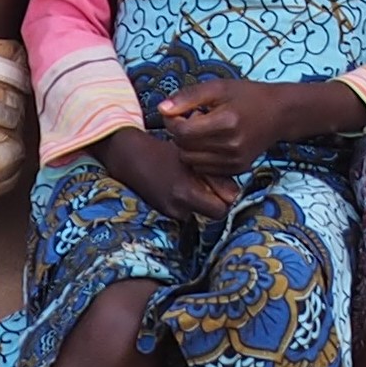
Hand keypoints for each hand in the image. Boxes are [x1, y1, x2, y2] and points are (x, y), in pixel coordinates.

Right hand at [97, 123, 233, 227]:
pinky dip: (189, 202)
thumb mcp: (192, 158)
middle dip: (217, 202)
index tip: (225, 186)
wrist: (131, 158)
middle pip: (214, 214)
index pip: (221, 209)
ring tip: (194, 181)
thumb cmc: (164, 152)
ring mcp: (170, 212)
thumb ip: (214, 177)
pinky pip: (187, 211)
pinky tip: (182, 186)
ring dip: (202, 200)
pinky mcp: (164, 212)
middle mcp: (178, 207)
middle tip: (213, 185)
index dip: (226, 198)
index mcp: (186, 191)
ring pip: (201, 212)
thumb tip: (234, 194)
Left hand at [156, 76, 315, 174]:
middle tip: (193, 119)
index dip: (174, 121)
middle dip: (181, 134)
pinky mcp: (238, 169)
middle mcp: (231, 146)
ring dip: (189, 147)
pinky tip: (211, 142)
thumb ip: (188, 97)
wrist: (279, 114)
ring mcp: (235, 161)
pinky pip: (205, 169)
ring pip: (192, 161)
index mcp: (226, 122)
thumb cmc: (247, 96)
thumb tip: (161, 109)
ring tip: (203, 131)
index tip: (180, 111)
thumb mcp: (218, 87)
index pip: (182, 132)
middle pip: (184, 148)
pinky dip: (201, 157)